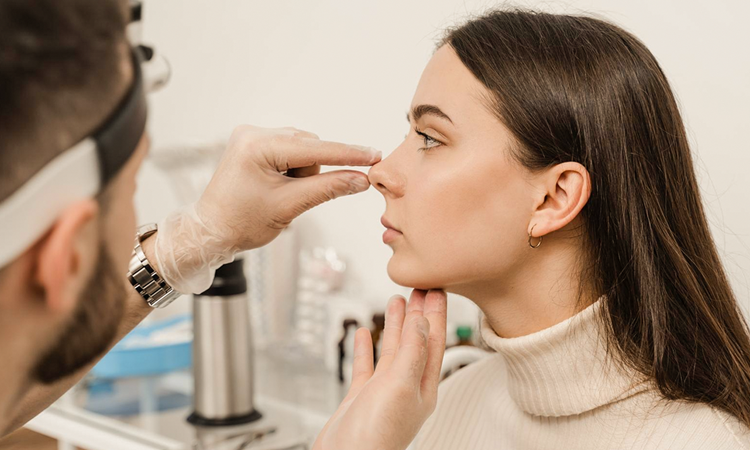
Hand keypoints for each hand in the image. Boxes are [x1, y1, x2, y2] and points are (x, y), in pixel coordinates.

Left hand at [154, 125, 380, 293]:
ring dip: (302, 173)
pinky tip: (277, 187)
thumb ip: (328, 189)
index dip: (347, 154)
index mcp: (258, 146)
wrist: (210, 231)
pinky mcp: (252, 144)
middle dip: (311, 174)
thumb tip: (360, 179)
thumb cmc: (240, 222)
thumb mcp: (289, 206)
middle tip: (293, 198)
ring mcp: (251, 137)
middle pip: (309, 147)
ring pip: (301, 150)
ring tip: (280, 195)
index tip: (374, 155)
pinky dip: (292, 170)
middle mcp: (253, 134)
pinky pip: (289, 151)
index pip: (315, 149)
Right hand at [314, 289, 447, 449]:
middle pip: (416, 341)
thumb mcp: (401, 386)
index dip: (435, 313)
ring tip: (396, 300)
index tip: (437, 288)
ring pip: (392, 349)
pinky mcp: (362, 397)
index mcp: (423, 387)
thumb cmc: (376, 435)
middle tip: (420, 286)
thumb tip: (424, 322)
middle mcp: (406, 387)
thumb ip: (412, 352)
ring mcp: (383, 391)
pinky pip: (366, 365)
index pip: (434, 341)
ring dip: (395, 325)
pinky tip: (363, 333)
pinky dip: (365, 347)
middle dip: (418, 314)